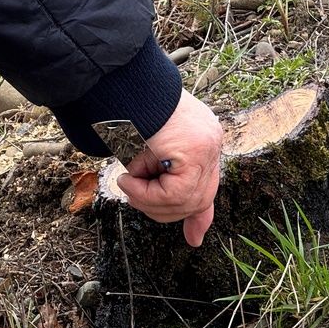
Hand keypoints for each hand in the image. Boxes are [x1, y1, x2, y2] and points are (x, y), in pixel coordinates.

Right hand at [116, 89, 222, 246]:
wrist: (117, 87)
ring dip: (146, 198)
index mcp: (201, 140)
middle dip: (161, 208)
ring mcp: (208, 145)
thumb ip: (158, 180)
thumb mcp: (143, 152)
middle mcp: (210, 142)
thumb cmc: (122, 116)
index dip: (199, 217)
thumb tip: (160, 213)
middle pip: (197, 200)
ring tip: (126, 180)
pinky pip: (174, 194)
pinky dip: (145, 194)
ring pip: (183, 201)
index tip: (194, 240)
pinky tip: (128, 178)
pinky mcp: (198, 151)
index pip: (208, 186)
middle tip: (131, 191)